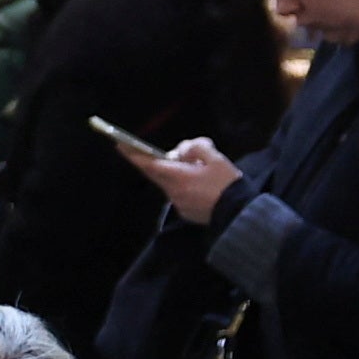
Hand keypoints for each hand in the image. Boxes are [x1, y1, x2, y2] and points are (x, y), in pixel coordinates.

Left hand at [126, 133, 242, 220]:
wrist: (239, 213)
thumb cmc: (228, 184)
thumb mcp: (216, 159)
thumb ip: (197, 148)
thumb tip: (182, 151)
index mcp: (178, 177)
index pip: (149, 163)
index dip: (133, 154)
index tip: (119, 145)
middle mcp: (173, 192)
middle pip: (157, 173)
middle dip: (157, 161)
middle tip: (163, 153)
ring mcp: (178, 204)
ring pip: (169, 183)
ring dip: (176, 173)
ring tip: (198, 167)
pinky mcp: (185, 212)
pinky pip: (179, 194)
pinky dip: (185, 185)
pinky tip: (202, 184)